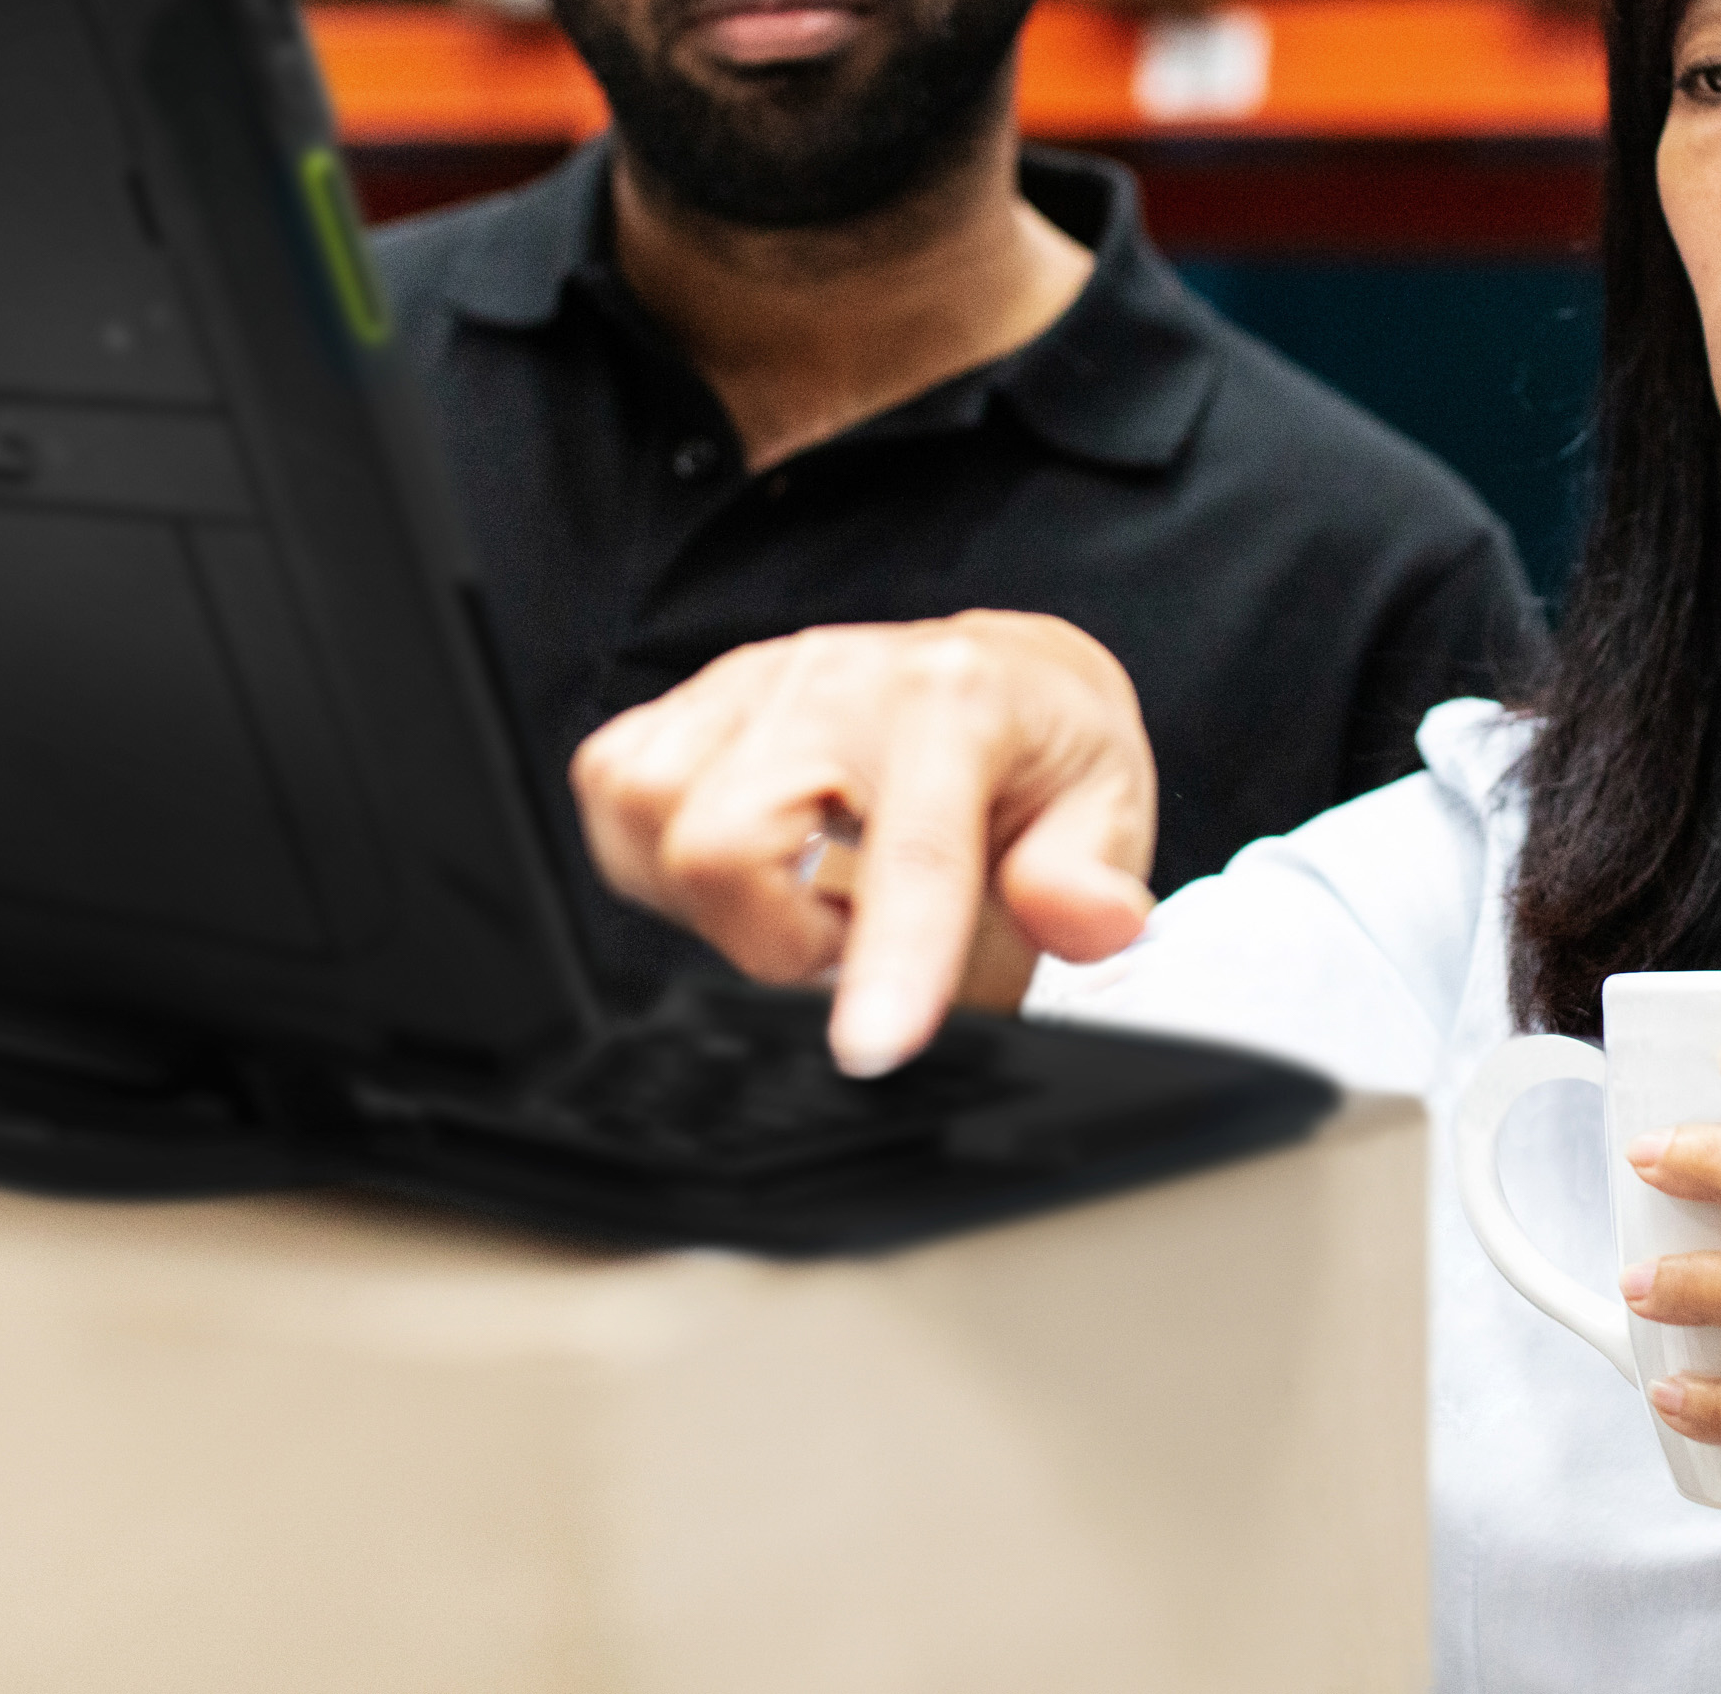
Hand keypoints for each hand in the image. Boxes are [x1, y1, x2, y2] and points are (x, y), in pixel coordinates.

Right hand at [569, 612, 1157, 1076]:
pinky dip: (658, 852)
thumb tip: (1087, 920)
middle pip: (723, 843)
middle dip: (777, 938)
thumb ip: (1090, 874)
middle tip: (853, 935)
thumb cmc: (1042, 747)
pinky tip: (746, 860)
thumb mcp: (1107, 803)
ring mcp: (754, 678)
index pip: (911, 849)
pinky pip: (613, 785)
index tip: (873, 1048)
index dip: (889, 958)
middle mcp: (839, 675)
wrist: (1003, 672)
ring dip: (715, 897)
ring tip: (803, 891)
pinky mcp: (693, 696)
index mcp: (957, 702)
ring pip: (649, 816)